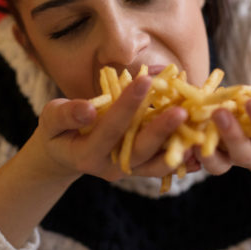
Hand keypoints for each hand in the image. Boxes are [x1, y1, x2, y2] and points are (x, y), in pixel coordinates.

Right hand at [26, 76, 192, 182]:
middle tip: (181, 110)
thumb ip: (66, 113)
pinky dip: (182, 156)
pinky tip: (199, 144)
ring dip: (178, 146)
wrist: (64, 153)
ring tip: (197, 127)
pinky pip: (163, 164)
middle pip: (140, 149)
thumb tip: (88, 109)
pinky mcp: (139, 167)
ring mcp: (127, 170)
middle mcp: (110, 167)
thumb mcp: (51, 118)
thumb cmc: (57, 129)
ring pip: (156, 162)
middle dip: (160, 129)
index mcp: (86, 154)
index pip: (111, 127)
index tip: (144, 80)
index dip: (127, 104)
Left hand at [195, 93, 250, 174]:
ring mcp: (230, 159)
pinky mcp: (211, 156)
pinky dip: (190, 152)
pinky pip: (200, 160)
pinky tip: (182, 135)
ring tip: (195, 132)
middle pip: (243, 152)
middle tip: (221, 112)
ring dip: (207, 149)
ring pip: (219, 163)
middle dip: (232, 134)